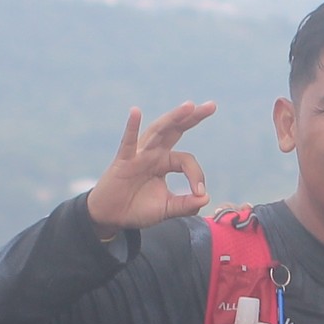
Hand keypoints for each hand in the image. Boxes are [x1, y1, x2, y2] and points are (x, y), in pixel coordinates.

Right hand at [86, 102, 216, 230]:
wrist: (111, 217)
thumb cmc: (138, 208)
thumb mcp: (167, 209)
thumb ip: (186, 205)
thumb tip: (206, 198)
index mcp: (165, 162)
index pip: (187, 160)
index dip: (197, 175)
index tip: (200, 193)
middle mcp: (153, 153)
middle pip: (175, 130)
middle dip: (192, 117)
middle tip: (211, 106)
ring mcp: (138, 155)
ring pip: (157, 132)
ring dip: (173, 118)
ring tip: (189, 106)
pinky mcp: (122, 161)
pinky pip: (128, 142)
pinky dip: (131, 127)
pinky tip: (135, 112)